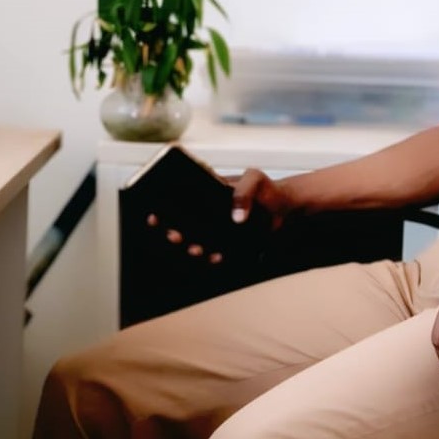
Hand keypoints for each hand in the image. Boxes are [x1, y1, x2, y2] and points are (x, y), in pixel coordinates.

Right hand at [144, 167, 292, 264]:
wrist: (285, 208)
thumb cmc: (267, 189)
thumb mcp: (255, 179)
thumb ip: (244, 191)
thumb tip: (235, 217)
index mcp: (204, 195)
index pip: (173, 204)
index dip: (159, 213)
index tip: (152, 217)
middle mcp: (204, 215)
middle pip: (178, 228)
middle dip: (171, 234)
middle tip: (175, 236)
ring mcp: (214, 232)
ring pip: (192, 245)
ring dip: (189, 250)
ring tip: (196, 250)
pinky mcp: (226, 247)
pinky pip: (212, 256)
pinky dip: (212, 259)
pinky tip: (216, 258)